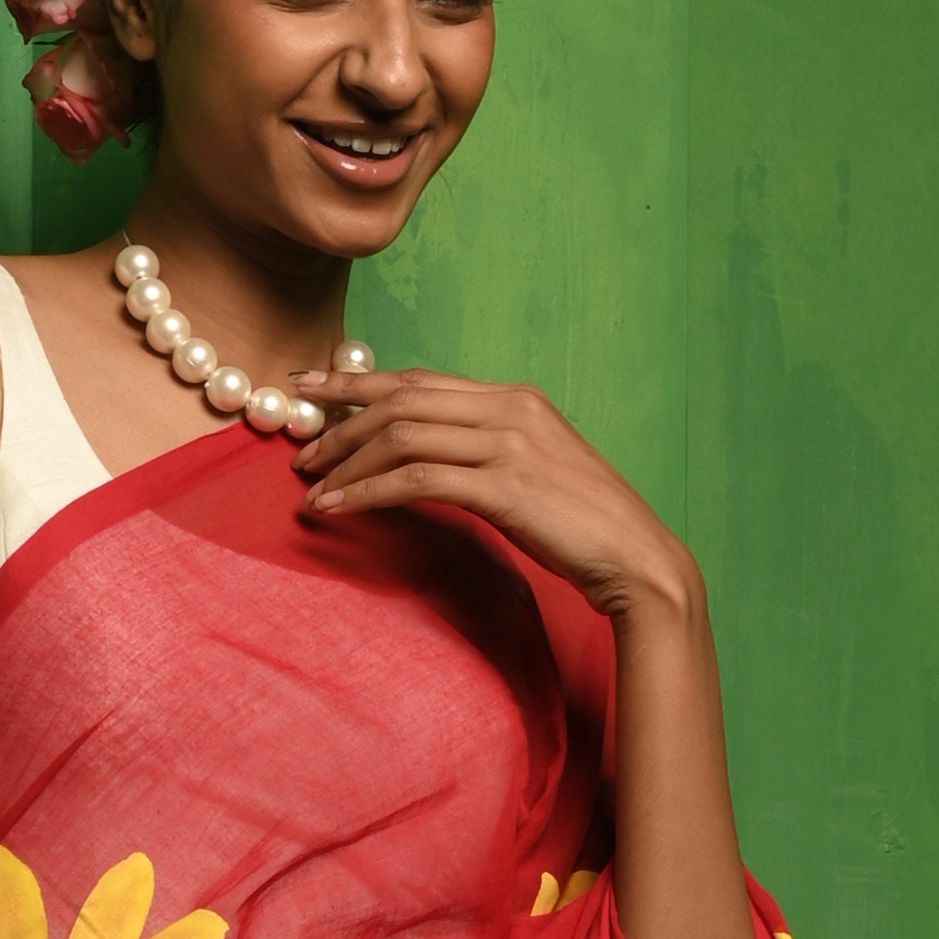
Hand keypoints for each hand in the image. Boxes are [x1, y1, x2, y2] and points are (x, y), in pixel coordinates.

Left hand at [291, 361, 692, 624]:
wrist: (637, 559)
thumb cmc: (584, 527)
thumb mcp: (533, 471)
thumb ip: (485, 451)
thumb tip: (426, 458)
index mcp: (516, 398)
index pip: (421, 380)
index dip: (359, 380)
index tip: (311, 387)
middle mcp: (510, 409)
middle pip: (403, 400)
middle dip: (341, 422)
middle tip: (301, 449)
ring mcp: (509, 444)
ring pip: (403, 435)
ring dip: (347, 461)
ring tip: (312, 488)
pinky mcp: (505, 487)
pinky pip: (417, 480)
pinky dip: (368, 492)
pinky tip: (339, 507)